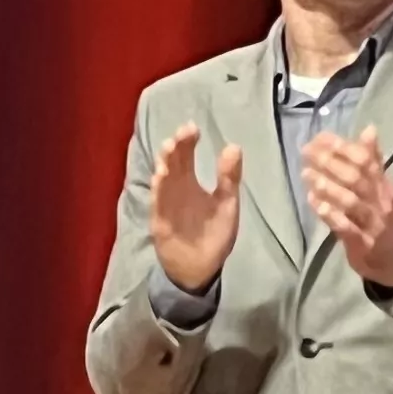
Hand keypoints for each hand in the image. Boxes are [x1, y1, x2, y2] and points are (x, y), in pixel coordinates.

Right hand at [148, 122, 246, 292]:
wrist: (201, 266)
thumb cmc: (213, 233)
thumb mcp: (227, 203)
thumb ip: (229, 177)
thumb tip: (234, 146)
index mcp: (190, 182)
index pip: (185, 156)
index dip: (187, 141)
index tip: (191, 127)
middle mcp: (175, 189)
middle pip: (172, 163)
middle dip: (175, 147)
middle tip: (183, 132)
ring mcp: (165, 204)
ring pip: (162, 179)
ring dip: (164, 164)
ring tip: (170, 148)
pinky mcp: (160, 220)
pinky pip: (158, 202)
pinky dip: (159, 190)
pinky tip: (161, 176)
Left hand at [301, 128, 392, 285]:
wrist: (392, 260)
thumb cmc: (380, 218)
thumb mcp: (381, 188)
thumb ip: (373, 160)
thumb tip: (369, 129)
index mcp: (385, 186)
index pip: (366, 161)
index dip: (343, 147)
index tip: (320, 137)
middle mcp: (381, 202)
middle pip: (357, 178)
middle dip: (331, 162)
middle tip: (307, 151)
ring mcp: (372, 223)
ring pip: (350, 201)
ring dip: (328, 186)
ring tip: (306, 173)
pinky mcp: (362, 243)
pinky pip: (345, 227)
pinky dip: (329, 214)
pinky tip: (313, 202)